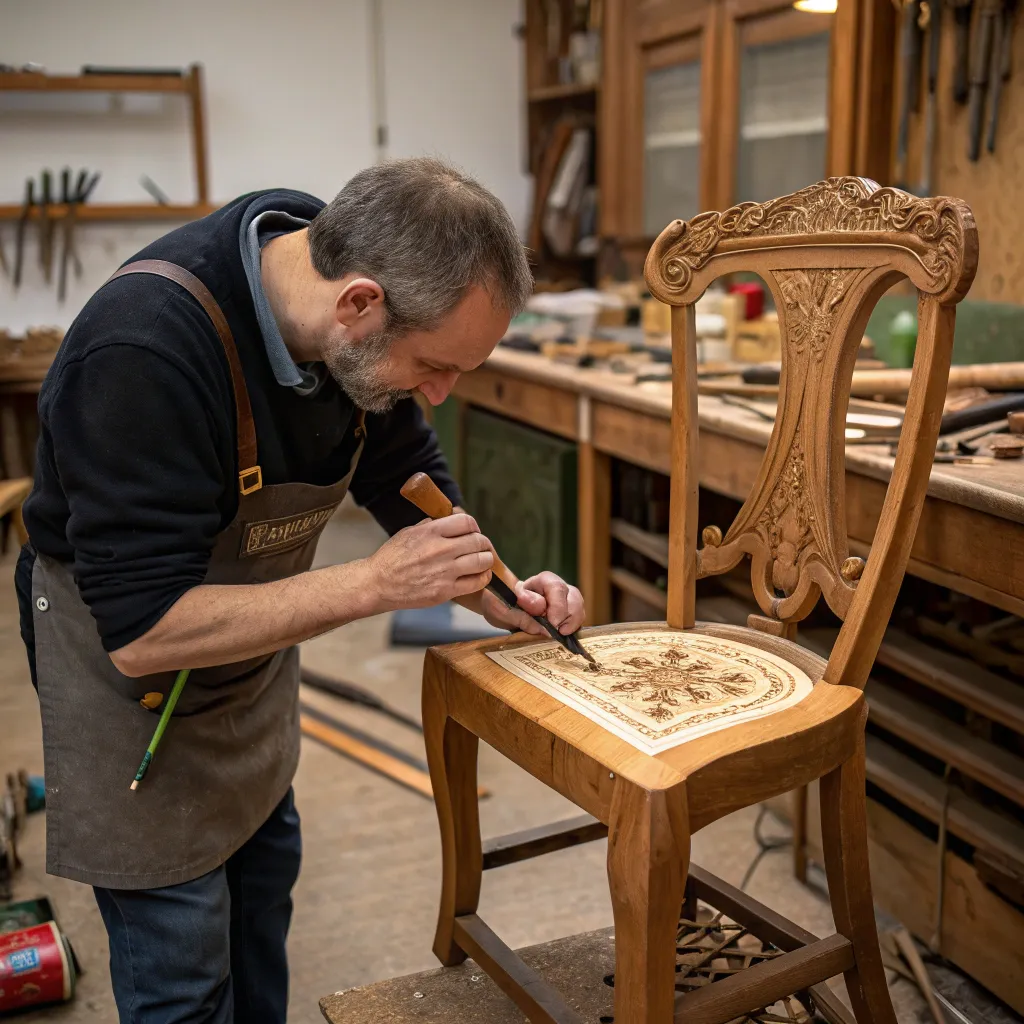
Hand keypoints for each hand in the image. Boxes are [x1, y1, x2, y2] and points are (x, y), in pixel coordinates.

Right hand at [364, 514, 492, 612]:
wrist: (377, 584)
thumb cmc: (391, 558)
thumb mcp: (408, 532)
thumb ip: (430, 526)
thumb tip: (447, 519)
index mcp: (430, 531)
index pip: (467, 522)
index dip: (474, 526)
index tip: (473, 532)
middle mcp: (440, 549)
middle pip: (478, 541)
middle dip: (483, 543)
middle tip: (481, 547)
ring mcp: (445, 571)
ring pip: (482, 561)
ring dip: (486, 560)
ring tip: (483, 561)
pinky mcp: (446, 590)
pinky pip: (476, 582)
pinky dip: (483, 578)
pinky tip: (480, 576)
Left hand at [469, 571, 585, 636]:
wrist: (505, 609)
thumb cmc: (505, 604)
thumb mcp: (506, 605)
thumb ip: (523, 605)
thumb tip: (540, 606)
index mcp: (543, 580)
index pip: (557, 588)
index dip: (557, 607)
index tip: (552, 623)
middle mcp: (559, 587)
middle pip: (574, 598)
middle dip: (567, 617)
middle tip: (556, 631)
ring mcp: (566, 599)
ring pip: (579, 608)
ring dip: (572, 624)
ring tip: (558, 632)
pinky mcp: (570, 612)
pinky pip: (579, 619)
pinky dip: (573, 628)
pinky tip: (562, 633)